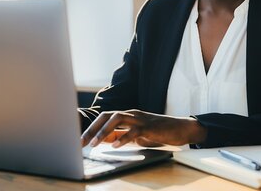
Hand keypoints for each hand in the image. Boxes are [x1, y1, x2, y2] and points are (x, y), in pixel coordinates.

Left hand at [80, 109, 206, 147]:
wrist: (180, 128)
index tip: (80, 141)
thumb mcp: (136, 134)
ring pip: (118, 118)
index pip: (104, 118)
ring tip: (95, 144)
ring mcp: (140, 119)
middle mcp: (132, 114)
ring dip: (104, 131)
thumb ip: (121, 134)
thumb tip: (103, 139)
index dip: (90, 128)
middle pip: (106, 116)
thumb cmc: (158, 132)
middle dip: (92, 129)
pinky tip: (116, 145)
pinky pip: (134, 130)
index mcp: (127, 115)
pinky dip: (123, 138)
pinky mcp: (150, 127)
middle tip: (81, 143)